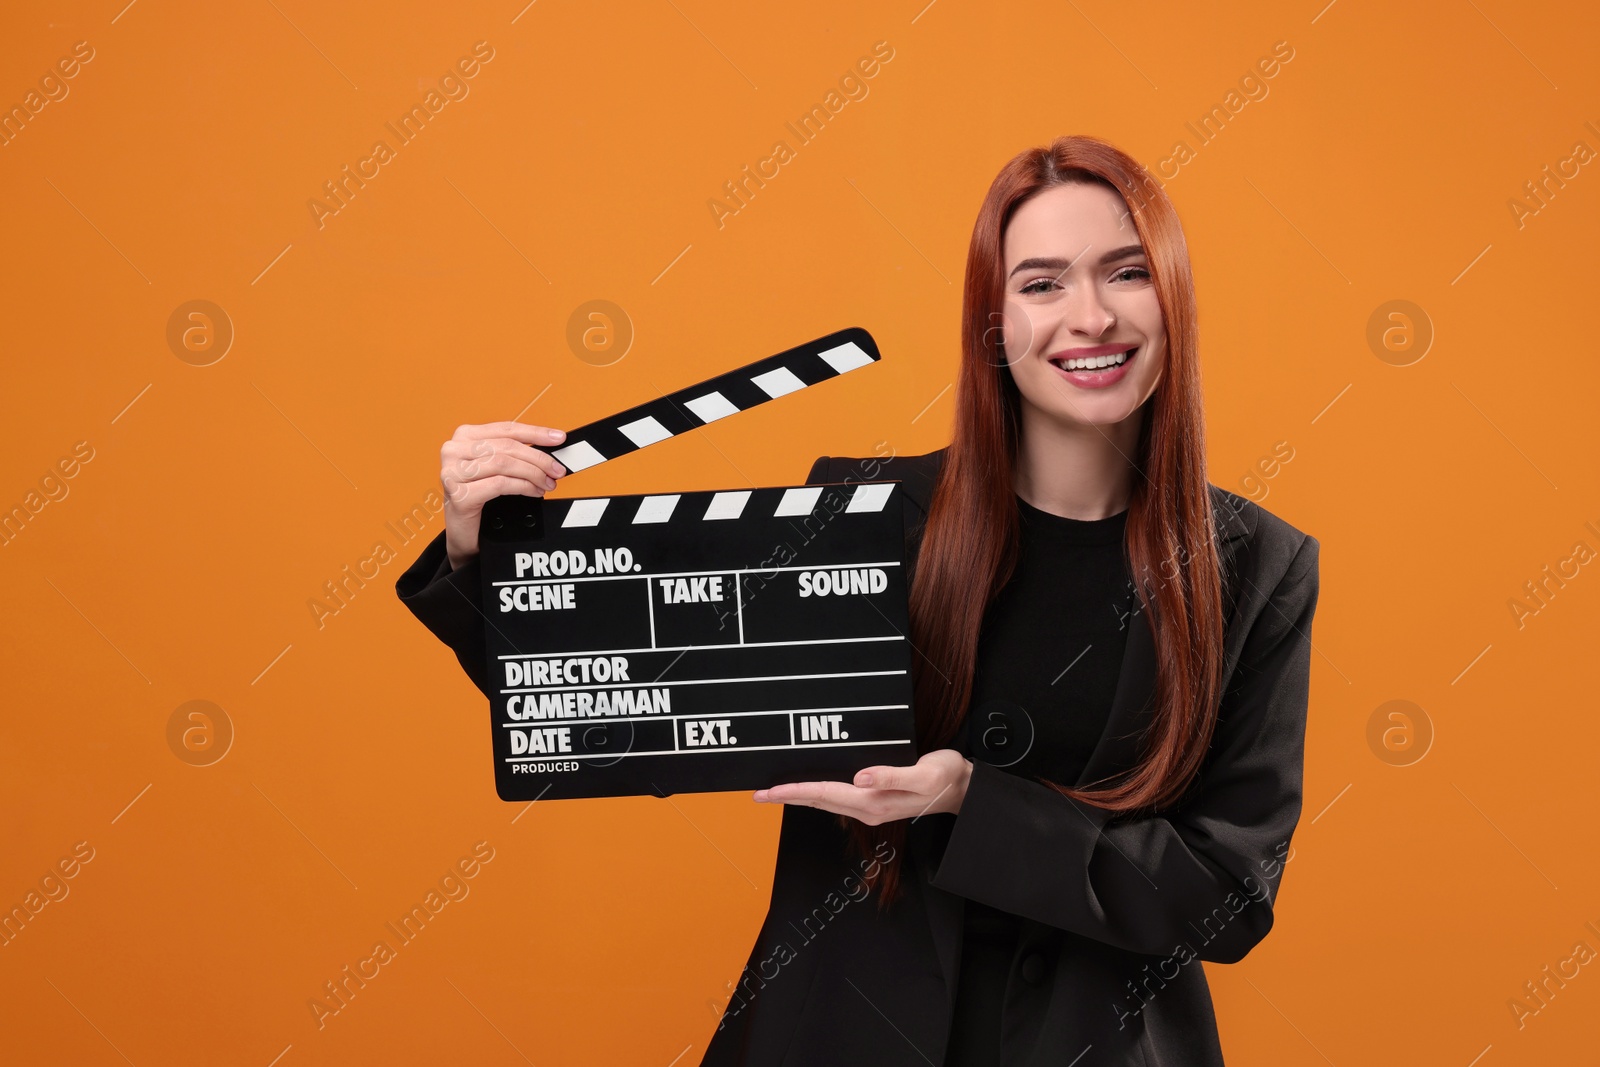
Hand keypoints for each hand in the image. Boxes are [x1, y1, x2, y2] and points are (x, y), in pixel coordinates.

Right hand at [440, 421, 568, 569]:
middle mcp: (454, 450)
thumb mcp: (495, 468)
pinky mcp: (458, 493)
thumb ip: (514, 454)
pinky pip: (500, 484)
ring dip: (533, 474)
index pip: (506, 428)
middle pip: (507, 447)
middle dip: (539, 458)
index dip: (536, 433)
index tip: (558, 438)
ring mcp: (453, 471)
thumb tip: (548, 450)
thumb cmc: (478, 495)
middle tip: (557, 470)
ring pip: (504, 464)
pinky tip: (534, 491)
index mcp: (465, 436)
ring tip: (547, 483)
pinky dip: (523, 487)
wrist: (462, 531)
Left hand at [753, 750, 973, 823]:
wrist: (961, 788)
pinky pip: (837, 797)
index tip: (768, 791)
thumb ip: (890, 775)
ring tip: (776, 791)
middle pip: (818, 800)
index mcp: (873, 801)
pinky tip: (810, 787)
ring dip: (799, 795)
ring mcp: (870, 806)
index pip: (824, 794)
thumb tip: (860, 777)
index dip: (794, 791)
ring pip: (825, 800)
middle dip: (787, 796)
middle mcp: (867, 808)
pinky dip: (817, 792)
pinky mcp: (874, 799)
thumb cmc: (943, 778)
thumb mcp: (922, 774)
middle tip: (758, 793)